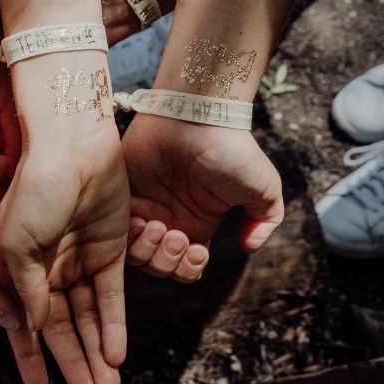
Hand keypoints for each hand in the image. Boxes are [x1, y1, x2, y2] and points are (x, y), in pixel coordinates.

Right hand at [0, 51, 130, 383]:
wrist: (72, 144)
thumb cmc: (34, 185)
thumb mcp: (16, 242)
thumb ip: (24, 288)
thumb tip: (30, 326)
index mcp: (15, 265)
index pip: (24, 322)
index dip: (32, 356)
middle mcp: (47, 265)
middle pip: (61, 325)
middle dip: (75, 361)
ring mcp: (78, 257)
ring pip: (88, 316)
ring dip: (96, 349)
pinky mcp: (110, 248)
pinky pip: (112, 295)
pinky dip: (114, 323)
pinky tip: (117, 352)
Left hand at [123, 115, 284, 281]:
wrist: (198, 114)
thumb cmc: (231, 148)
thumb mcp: (264, 186)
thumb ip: (266, 219)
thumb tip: (250, 246)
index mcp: (198, 224)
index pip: (187, 266)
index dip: (190, 269)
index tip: (199, 251)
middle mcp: (170, 219)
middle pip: (159, 266)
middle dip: (167, 262)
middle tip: (176, 236)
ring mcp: (144, 206)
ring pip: (135, 254)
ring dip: (148, 251)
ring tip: (158, 226)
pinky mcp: (123, 193)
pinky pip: (116, 231)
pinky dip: (128, 237)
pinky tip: (141, 220)